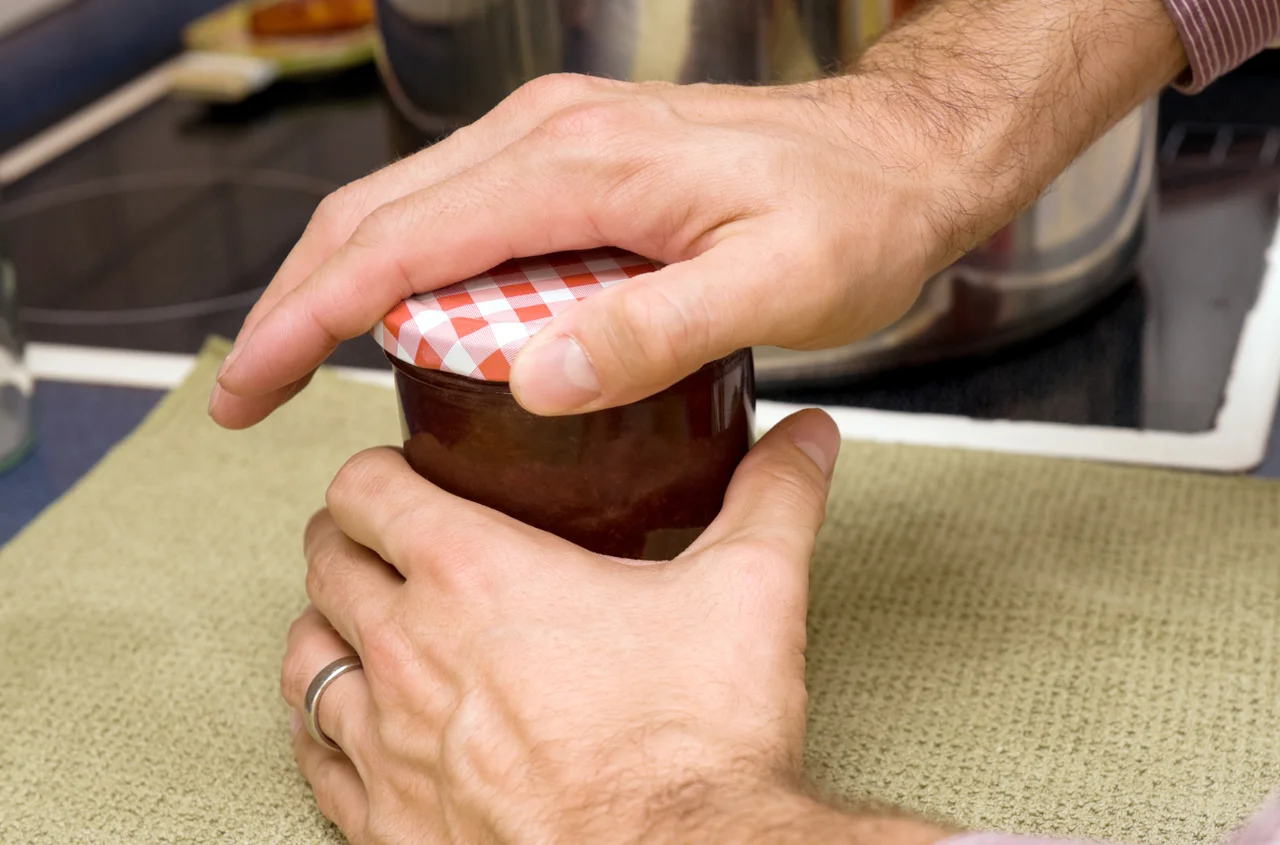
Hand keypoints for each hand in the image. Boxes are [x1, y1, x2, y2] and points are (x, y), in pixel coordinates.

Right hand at [209, 0, 1185, 431]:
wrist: (901, 153)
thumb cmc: (854, 218)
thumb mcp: (777, 287)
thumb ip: (657, 331)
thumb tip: (534, 380)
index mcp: (580, 166)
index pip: (401, 244)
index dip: (309, 319)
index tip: (251, 388)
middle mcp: (549, 135)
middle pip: (375, 215)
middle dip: (294, 303)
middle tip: (248, 392)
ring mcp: (557, 138)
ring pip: (405, 207)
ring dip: (339, 283)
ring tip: (300, 363)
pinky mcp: (575, 157)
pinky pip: (458, 210)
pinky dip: (404, 266)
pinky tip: (402, 322)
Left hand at [279, 410, 947, 844]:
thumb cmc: (695, 744)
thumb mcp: (749, 592)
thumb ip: (772, 497)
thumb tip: (806, 439)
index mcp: (477, 578)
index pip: (367, 492)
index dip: (374, 472)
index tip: (398, 474)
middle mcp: (411, 654)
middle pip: (326, 566)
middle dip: (344, 540)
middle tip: (376, 538)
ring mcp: (387, 746)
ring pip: (305, 660)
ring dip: (325, 629)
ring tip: (354, 623)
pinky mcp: (390, 825)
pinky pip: (315, 763)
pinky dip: (323, 732)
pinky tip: (348, 730)